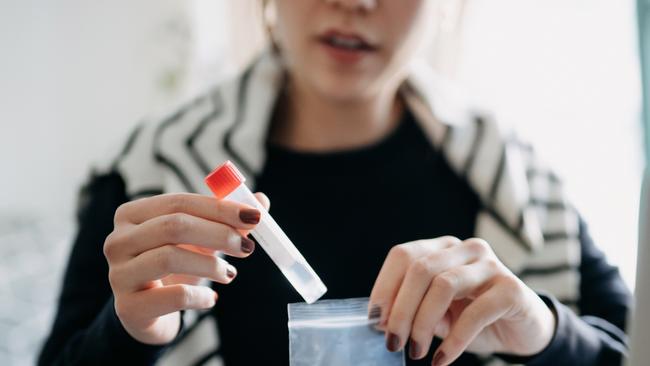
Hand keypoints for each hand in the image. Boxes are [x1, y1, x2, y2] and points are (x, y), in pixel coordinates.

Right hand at [103, 192, 269, 344]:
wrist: (148, 314)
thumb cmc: (174, 269)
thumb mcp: (198, 242)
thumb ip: (226, 221)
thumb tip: (261, 200)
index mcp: (132, 215)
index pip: (179, 202)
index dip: (219, 208)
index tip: (254, 216)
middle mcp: (118, 240)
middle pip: (173, 226)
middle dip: (218, 234)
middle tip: (246, 247)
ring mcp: (118, 274)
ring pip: (169, 257)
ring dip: (210, 265)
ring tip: (229, 274)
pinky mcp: (128, 308)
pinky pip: (172, 297)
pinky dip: (199, 297)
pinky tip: (211, 300)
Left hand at [369, 237, 555, 364]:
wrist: (523, 330)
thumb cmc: (473, 318)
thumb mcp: (438, 314)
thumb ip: (413, 310)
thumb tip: (381, 320)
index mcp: (442, 248)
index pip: (404, 255)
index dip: (385, 287)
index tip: (375, 320)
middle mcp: (465, 249)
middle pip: (420, 268)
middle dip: (401, 309)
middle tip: (394, 343)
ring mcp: (490, 265)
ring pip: (443, 285)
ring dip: (423, 323)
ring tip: (416, 351)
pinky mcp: (510, 288)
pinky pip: (475, 314)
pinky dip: (454, 340)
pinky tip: (442, 359)